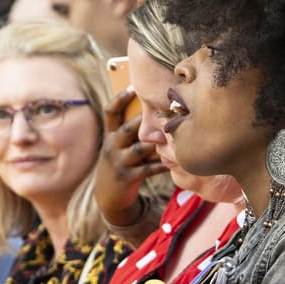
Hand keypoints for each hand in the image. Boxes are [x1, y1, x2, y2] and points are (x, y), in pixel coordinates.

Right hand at [95, 88, 164, 224]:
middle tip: (163, 108)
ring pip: (139, 149)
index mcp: (110, 136)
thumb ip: (130, 131)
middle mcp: (112, 147)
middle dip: (143, 119)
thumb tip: (155, 109)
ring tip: (172, 134)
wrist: (109, 197)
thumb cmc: (121, 165)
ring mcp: (119, 163)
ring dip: (156, 143)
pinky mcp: (128, 178)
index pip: (110, 112)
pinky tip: (175, 160)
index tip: (133, 86)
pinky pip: (148, 169)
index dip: (120, 98)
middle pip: (127, 128)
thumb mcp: (118, 147)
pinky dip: (162, 164)